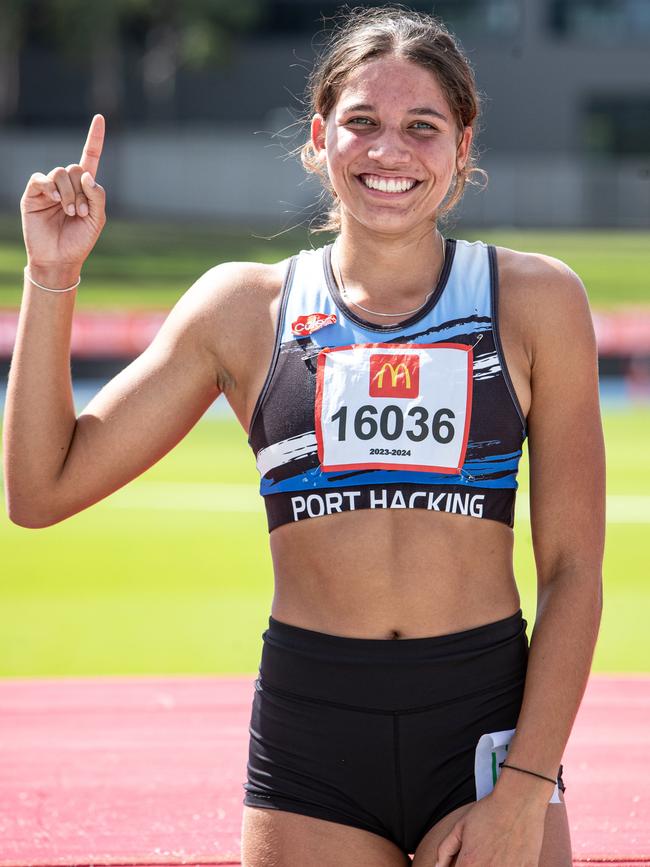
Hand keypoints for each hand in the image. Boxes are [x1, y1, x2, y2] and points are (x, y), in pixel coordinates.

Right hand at [20, 114, 106, 275]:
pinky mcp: (33, 193)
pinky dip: (51, 186)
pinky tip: (56, 200)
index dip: (94, 138)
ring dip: (69, 193)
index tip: (100, 118)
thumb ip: (97, 196)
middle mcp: (67, 184)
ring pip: (61, 172)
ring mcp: (49, 188)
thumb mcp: (97, 220)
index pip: (90, 157)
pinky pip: (41, 179)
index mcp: (84, 188)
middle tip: (80, 212)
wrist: (59, 259)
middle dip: (81, 190)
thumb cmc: (79, 241)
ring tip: (70, 212)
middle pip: (75, 168)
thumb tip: (86, 174)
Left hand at [435, 793, 546, 866]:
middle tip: (480, 855)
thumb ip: (446, 850)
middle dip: (475, 866)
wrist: (518, 802)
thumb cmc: (489, 812)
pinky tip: (508, 857)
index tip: (464, 861)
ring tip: (495, 855)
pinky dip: (509, 865)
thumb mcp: (461, 827)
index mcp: (469, 864)